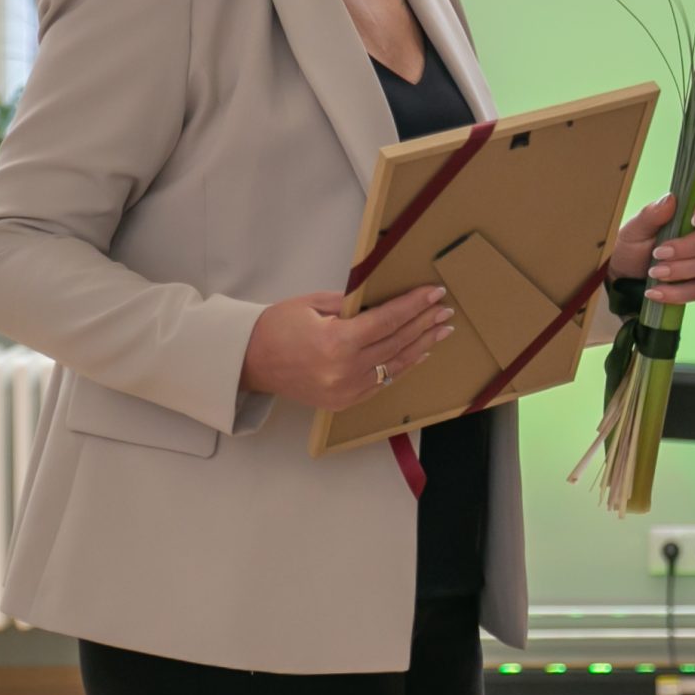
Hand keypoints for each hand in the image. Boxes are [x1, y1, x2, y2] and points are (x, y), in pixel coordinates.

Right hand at [241, 285, 452, 411]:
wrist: (250, 363)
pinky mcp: (345, 401)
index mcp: (337, 342)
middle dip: (424, 323)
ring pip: (396, 365)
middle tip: (445, 309)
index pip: (388, 320)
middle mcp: (346, 370)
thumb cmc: (278, 327)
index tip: (434, 292)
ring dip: (422, 345)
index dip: (414, 305)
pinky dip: (403, 366)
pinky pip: (383, 382)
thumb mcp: (314, 304)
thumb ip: (352, 304)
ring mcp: (347, 390)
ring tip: (441, 329)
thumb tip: (385, 297)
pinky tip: (419, 353)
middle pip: (397, 343)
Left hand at [607, 190, 694, 305]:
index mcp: (692, 211)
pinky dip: (678, 292)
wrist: (626, 277)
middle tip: (658, 254)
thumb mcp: (635, 229)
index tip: (693, 219)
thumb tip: (671, 199)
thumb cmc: (633, 246)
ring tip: (654, 273)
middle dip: (687, 247)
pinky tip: (656, 291)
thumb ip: (652, 214)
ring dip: (683, 270)